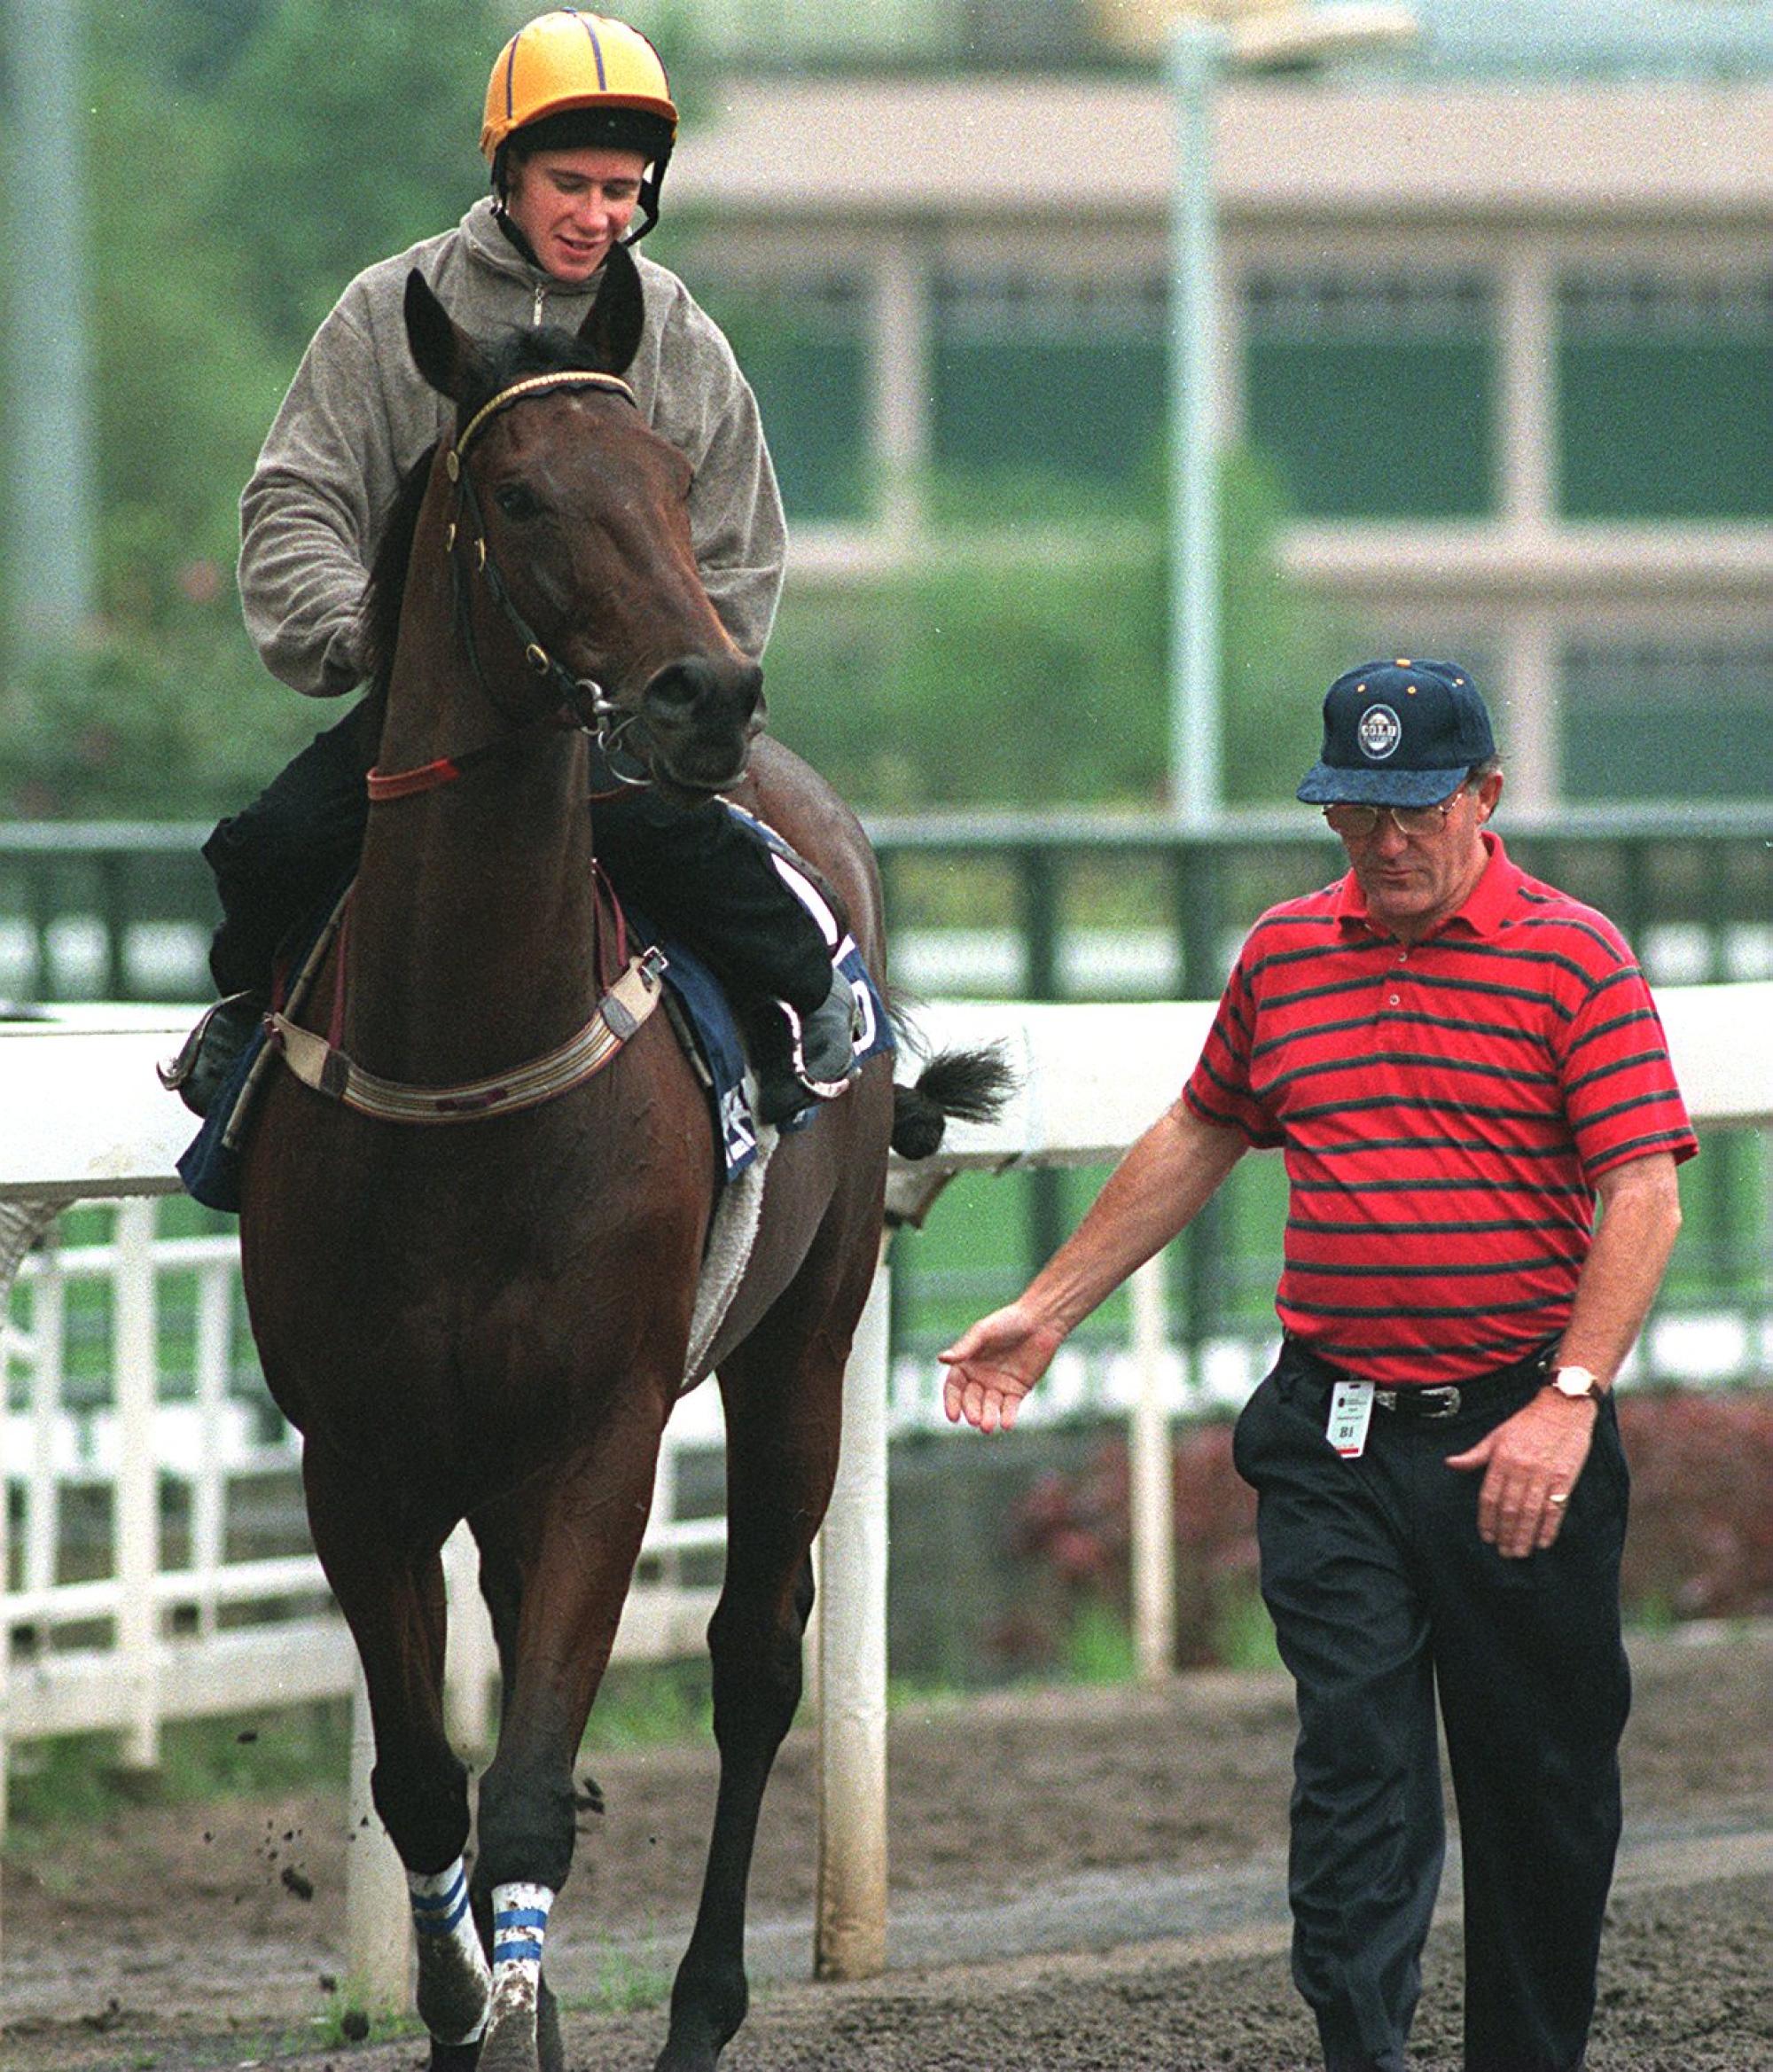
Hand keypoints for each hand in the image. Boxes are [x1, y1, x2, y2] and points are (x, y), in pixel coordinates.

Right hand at [938, 1303, 1066, 1433]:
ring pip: (990, 1407)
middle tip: (976, 1420)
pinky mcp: (1017, 1391)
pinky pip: (1010, 1407)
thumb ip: (964, 1348)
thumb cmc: (1008, 1321)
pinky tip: (1006, 1424)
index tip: (953, 1416)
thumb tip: (941, 1359)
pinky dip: (1007, 1416)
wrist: (1040, 1322)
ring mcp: (998, 1386)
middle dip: (972, 1411)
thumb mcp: (983, 1332)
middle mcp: (980, 1377)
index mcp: (966, 1363)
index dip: (952, 1402)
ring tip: (989, 1426)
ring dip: (988, 1417)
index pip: (954, 1387)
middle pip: (971, 1400)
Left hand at [1445, 1389, 1596, 1558]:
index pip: (1489, 1496)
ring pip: (1531, 1512)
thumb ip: (1475, 1455)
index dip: (1487, 1520)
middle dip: (1505, 1534)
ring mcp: (1544, 1475)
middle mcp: (1521, 1469)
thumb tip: (1450, 1463)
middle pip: (1510, 1509)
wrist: (1562, 1408)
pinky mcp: (1565, 1478)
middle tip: (1503, 1553)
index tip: (1486, 1537)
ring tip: (1519, 1553)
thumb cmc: (1528, 1422)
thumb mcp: (1496, 1435)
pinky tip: (1543, 1542)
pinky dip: (1549, 1528)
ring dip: (1524, 1536)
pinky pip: (1556, 1508)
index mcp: (1502, 1458)